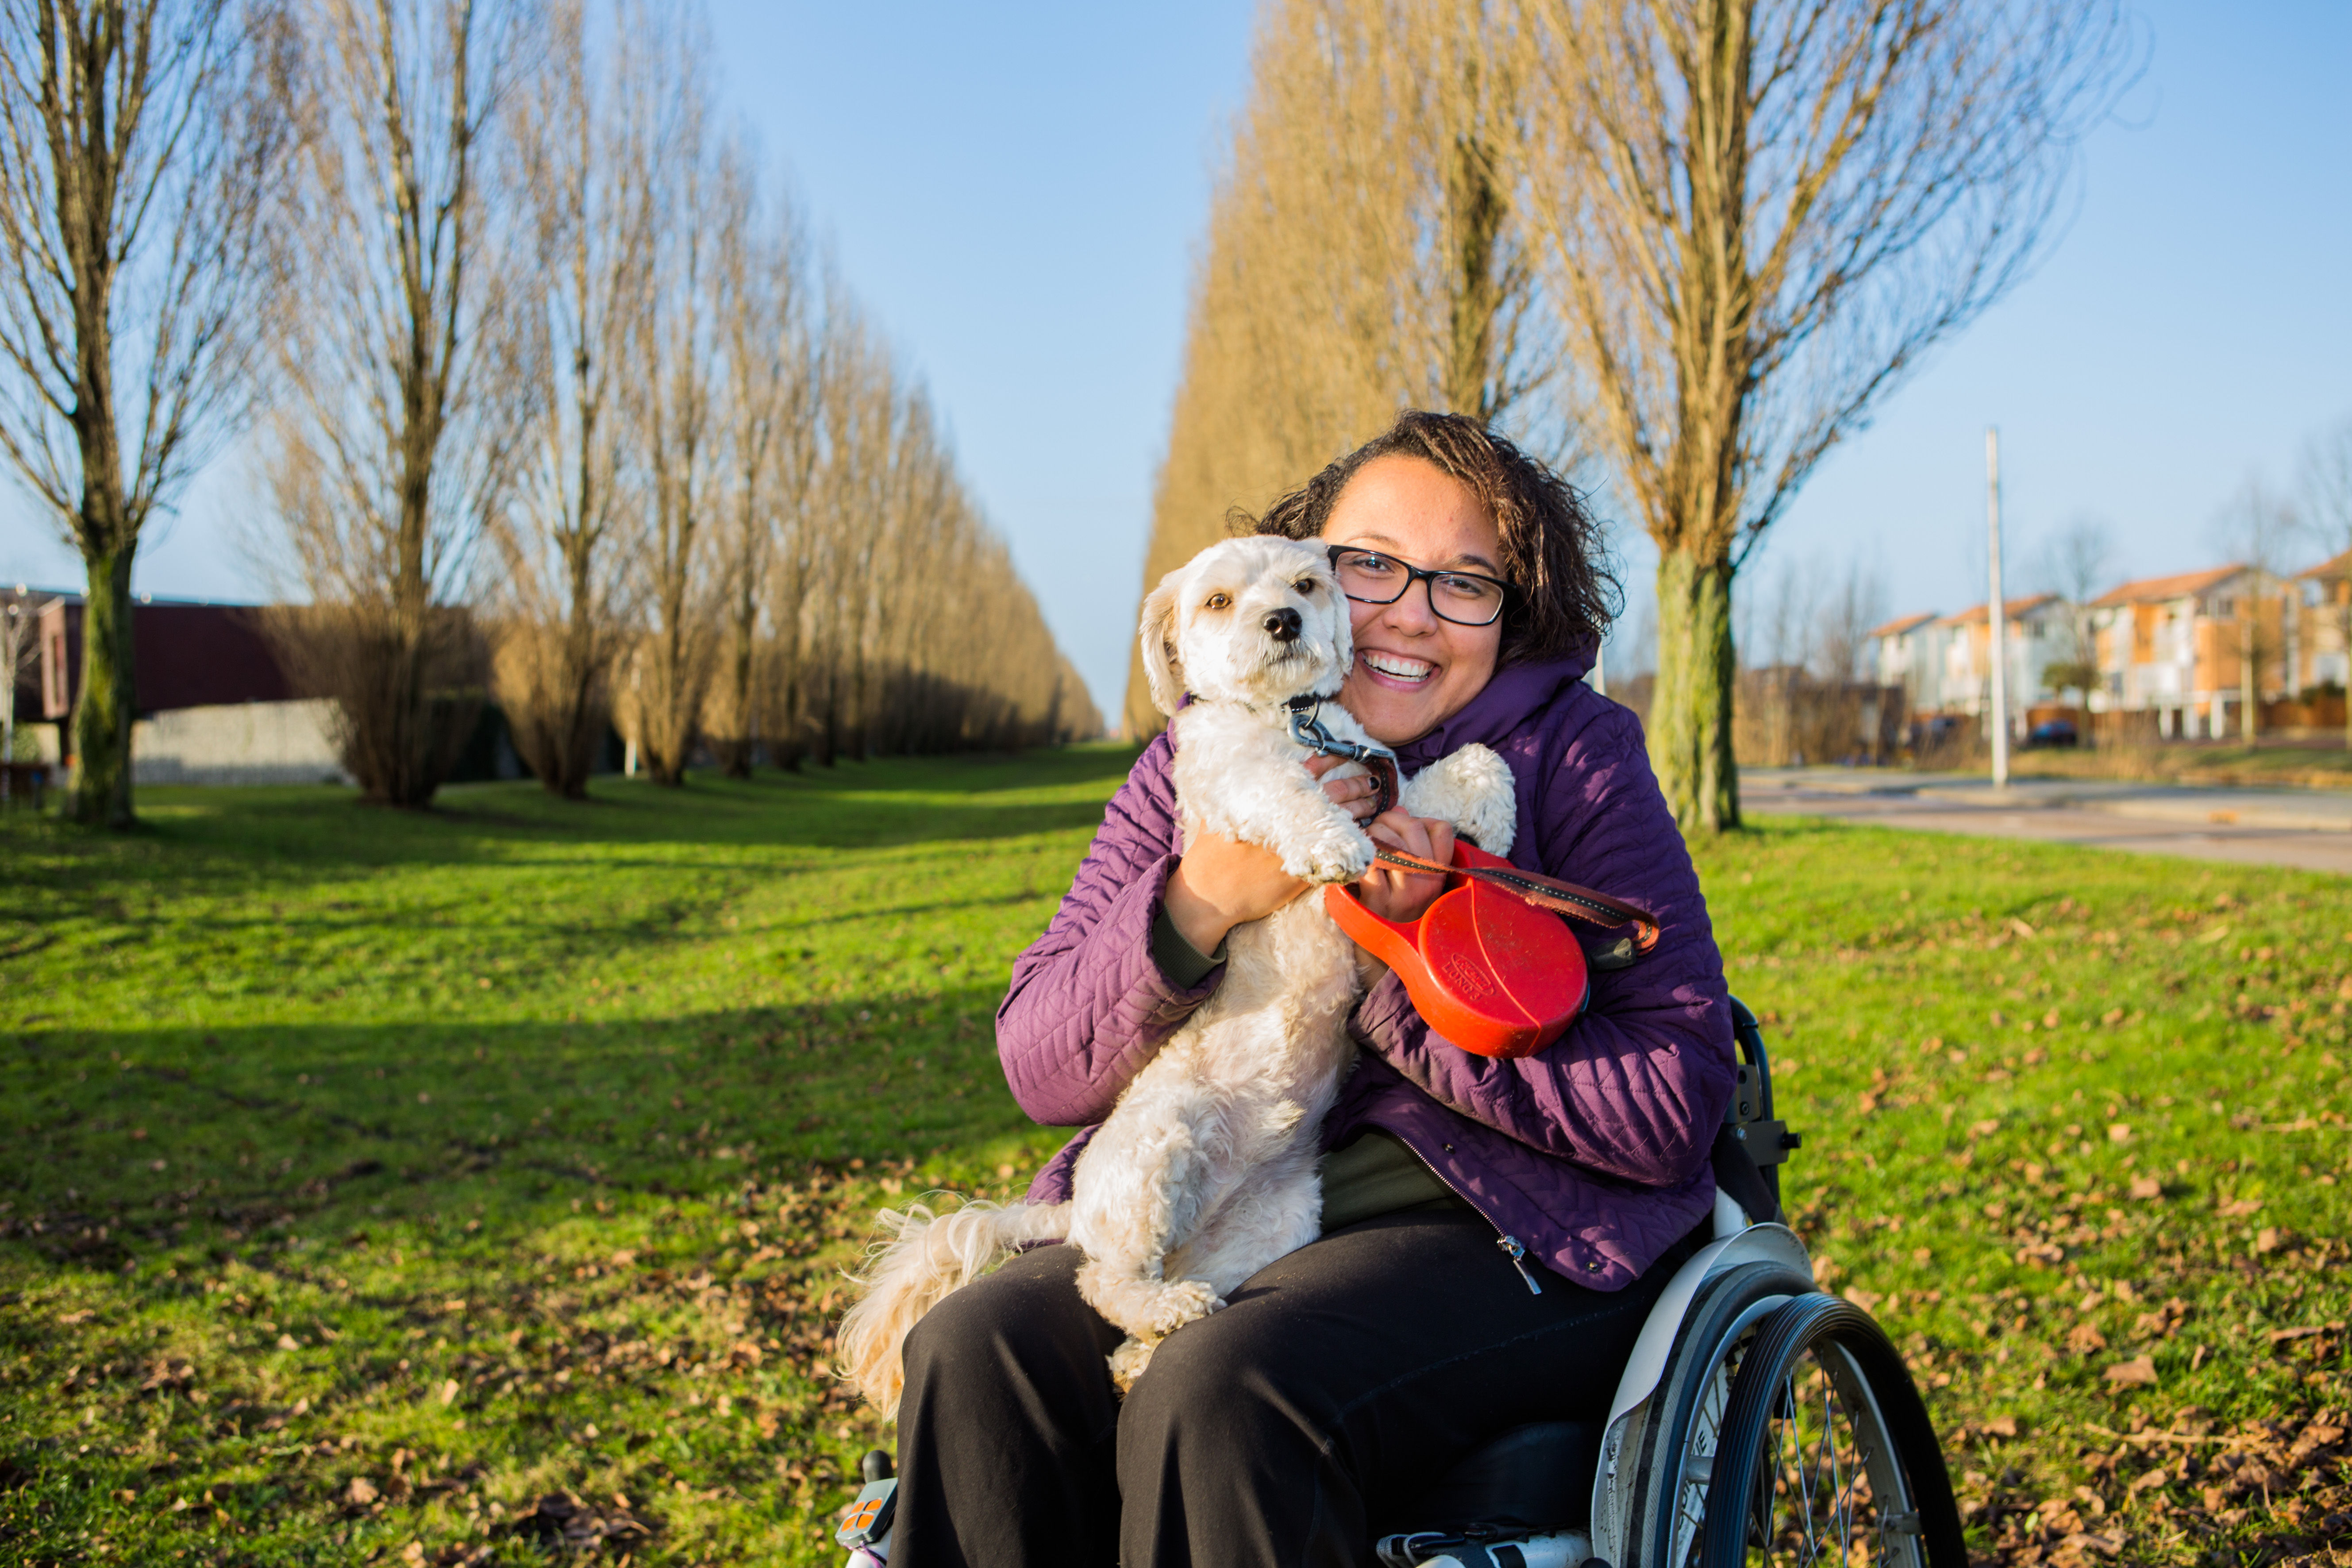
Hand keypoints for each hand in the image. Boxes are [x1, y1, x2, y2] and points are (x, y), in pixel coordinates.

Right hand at [1165, 756, 1381, 953]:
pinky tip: (1367, 836)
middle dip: (1357, 786)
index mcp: (1271, 802)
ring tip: (1376, 802)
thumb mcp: (1218, 811)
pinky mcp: (1307, 874)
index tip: (1349, 753)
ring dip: (1362, 811)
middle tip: (1373, 780)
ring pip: (1343, 823)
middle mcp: (1290, 822)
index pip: (1311, 773)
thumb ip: (1232, 788)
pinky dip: (1356, 843)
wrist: (1212, 895)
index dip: (1333, 761)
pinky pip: (1340, 854)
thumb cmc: (1211, 852)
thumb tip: (1239, 764)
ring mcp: (1301, 848)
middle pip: (1335, 796)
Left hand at [1352, 809, 1456, 925]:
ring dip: (1372, 834)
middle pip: (1412, 827)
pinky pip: (1370, 863)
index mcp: (1439, 872)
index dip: (1417, 818)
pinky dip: (1361, 855)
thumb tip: (1400, 809)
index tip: (1400, 825)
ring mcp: (1404, 894)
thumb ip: (1411, 838)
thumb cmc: (1396, 899)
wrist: (1381, 939)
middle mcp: (1427, 883)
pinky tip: (1359, 860)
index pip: (1441, 828)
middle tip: (1375, 829)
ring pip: (1390, 842)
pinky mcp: (1379, 901)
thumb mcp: (1415, 871)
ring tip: (1366, 843)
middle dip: (1388, 820)